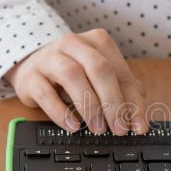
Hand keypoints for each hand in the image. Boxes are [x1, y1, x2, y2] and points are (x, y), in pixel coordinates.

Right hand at [4, 29, 147, 134]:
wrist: (32, 66)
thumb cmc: (75, 73)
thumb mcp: (103, 81)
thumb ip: (126, 99)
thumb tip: (139, 125)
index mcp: (98, 42)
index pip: (120, 72)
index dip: (131, 101)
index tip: (137, 126)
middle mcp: (74, 44)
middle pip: (99, 69)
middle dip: (112, 102)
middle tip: (118, 129)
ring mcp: (50, 57)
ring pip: (72, 76)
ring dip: (88, 106)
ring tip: (97, 128)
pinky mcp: (31, 76)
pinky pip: (45, 93)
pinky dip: (61, 112)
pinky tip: (73, 125)